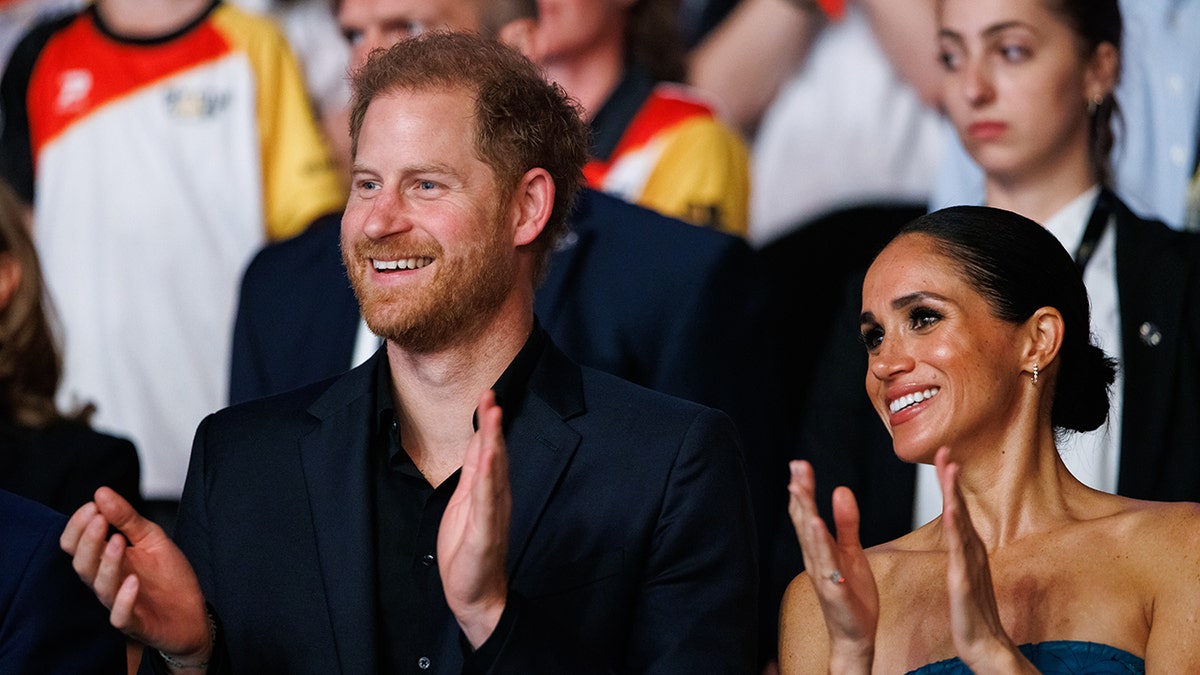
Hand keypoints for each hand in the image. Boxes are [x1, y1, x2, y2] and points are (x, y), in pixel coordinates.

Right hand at [60, 487, 210, 667]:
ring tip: (118, 541)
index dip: (78, 526)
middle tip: (99, 518)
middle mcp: (107, 582)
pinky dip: (124, 599)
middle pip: (82, 564)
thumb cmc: (168, 577)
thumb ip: (127, 518)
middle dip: (88, 540)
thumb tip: (101, 493)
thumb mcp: (152, 538)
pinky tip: (133, 581)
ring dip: (107, 563)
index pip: (75, 545)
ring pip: (100, 586)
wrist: (192, 614)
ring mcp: (119, 604)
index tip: (92, 505)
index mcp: (106, 560)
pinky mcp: (135, 624)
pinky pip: (120, 616)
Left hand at [438, 389, 510, 647]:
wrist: (475, 592)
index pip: (489, 450)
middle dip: (492, 424)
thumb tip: (479, 443)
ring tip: (493, 415)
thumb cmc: (468, 550)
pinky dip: (489, 478)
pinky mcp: (486, 531)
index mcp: (488, 490)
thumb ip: (474, 473)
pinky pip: (487, 500)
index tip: (486, 396)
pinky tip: (489, 459)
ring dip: (494, 441)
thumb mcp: (465, 503)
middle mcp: (496, 497)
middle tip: (491, 395)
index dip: (487, 423)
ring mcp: (493, 513)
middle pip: (496, 454)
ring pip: (495, 471)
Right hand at [787, 460, 877, 670]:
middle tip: (796, 468)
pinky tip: (818, 528)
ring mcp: (823, 574)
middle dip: (800, 494)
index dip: (802, 489)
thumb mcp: (852, 550)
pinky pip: (827, 565)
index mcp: (818, 548)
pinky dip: (821, 547)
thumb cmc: (852, 593)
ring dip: (806, 515)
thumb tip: (840, 489)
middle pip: (804, 522)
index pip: (806, 513)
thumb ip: (845, 522)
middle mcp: (815, 559)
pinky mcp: (836, 589)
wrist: (856, 634)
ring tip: (802, 492)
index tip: (799, 464)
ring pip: (812, 541)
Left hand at [935, 448, 1036, 673]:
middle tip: (945, 451)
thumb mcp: (965, 574)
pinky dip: (957, 532)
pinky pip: (959, 555)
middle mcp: (971, 553)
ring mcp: (969, 567)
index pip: (957, 509)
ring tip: (949, 471)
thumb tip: (959, 531)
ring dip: (955, 497)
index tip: (944, 456)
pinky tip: (952, 514)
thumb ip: (963, 552)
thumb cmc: (973, 613)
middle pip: (960, 509)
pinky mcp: (964, 584)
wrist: (985, 646)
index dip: (951, 483)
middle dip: (952, 479)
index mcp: (968, 550)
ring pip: (960, 526)